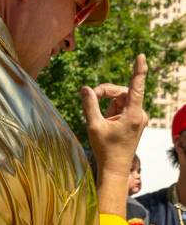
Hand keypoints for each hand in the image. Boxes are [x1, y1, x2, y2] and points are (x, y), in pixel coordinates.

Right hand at [81, 55, 148, 177]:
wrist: (114, 168)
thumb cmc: (105, 150)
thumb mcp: (94, 126)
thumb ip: (89, 105)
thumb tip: (84, 88)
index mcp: (133, 114)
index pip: (136, 87)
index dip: (138, 70)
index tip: (141, 56)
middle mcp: (140, 114)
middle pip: (121, 92)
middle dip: (105, 93)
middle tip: (89, 97)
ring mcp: (138, 118)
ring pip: (120, 100)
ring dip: (107, 104)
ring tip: (99, 120)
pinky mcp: (135, 121)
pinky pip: (121, 108)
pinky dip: (111, 110)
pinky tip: (105, 122)